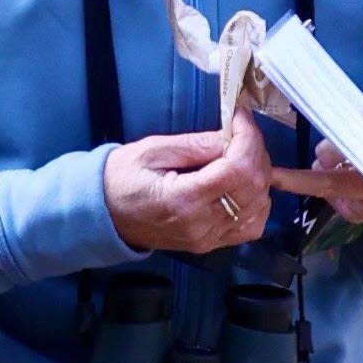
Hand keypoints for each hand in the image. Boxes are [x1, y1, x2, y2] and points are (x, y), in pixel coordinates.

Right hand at [103, 121, 273, 253]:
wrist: (102, 215)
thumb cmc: (119, 180)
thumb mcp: (151, 151)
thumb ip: (196, 144)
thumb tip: (232, 135)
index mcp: (183, 200)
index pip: (238, 169)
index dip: (249, 139)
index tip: (240, 118)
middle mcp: (201, 224)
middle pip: (254, 186)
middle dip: (255, 152)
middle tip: (239, 133)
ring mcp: (208, 238)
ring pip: (260, 205)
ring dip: (259, 175)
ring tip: (239, 156)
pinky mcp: (211, 243)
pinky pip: (252, 225)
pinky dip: (257, 201)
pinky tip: (244, 185)